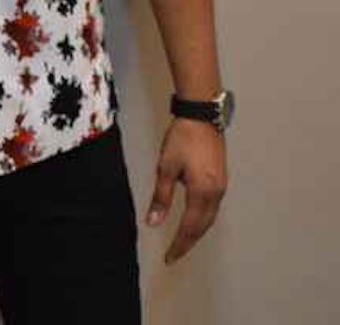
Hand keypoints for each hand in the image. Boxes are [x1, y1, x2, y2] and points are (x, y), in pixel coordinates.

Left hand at [145, 117, 227, 264]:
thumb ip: (161, 197)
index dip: (180, 245)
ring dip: (197, 230)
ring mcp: (221, 185)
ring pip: (210, 217)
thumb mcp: (166, 167)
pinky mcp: (220, 178)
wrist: (201, 116)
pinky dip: (203, 217)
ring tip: (183, 240)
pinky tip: (195, 216)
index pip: (190, 228)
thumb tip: (153, 221)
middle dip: (189, 241)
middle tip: (175, 253)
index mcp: (202, 192)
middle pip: (203, 226)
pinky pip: (213, 206)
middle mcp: (216, 193)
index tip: (170, 258)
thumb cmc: (183, 138)